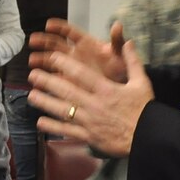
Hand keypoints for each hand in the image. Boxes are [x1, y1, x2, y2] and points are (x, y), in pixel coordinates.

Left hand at [28, 22, 154, 158]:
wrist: (149, 138)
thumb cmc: (144, 109)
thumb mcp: (142, 83)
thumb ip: (132, 61)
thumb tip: (127, 41)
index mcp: (107, 90)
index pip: (82, 74)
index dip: (65, 65)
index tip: (52, 57)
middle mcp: (95, 105)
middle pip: (67, 91)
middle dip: (48, 82)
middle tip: (33, 75)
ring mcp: (90, 122)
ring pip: (64, 111)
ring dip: (46, 103)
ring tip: (31, 95)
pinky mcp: (89, 137)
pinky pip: (68, 130)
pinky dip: (53, 127)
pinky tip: (40, 122)